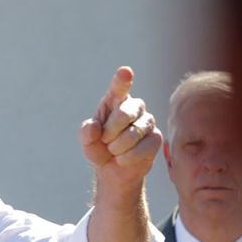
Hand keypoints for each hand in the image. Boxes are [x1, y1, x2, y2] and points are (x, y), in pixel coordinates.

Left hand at [79, 66, 160, 187]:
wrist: (112, 170)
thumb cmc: (100, 148)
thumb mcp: (87, 141)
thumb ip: (86, 133)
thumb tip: (93, 127)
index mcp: (115, 101)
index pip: (119, 87)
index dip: (122, 80)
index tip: (124, 72)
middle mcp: (134, 107)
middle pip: (124, 114)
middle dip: (109, 132)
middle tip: (105, 141)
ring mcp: (147, 121)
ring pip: (133, 134)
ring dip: (117, 148)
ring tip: (114, 150)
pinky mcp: (156, 138)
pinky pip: (141, 149)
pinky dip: (127, 158)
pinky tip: (123, 159)